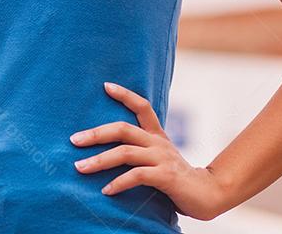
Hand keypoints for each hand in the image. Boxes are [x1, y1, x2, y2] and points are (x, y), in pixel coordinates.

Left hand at [69, 81, 228, 220]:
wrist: (207, 194)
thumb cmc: (177, 178)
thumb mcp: (159, 159)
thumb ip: (140, 152)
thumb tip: (110, 151)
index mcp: (157, 135)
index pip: (143, 106)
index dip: (125, 95)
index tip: (105, 85)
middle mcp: (158, 143)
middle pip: (123, 129)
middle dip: (96, 133)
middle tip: (73, 140)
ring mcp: (162, 158)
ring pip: (125, 152)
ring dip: (99, 160)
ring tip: (80, 168)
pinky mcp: (166, 176)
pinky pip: (137, 176)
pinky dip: (118, 182)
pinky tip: (106, 190)